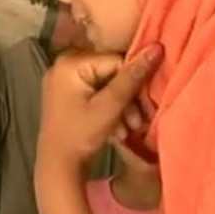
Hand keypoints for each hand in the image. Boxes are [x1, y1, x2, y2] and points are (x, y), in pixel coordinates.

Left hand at [35, 44, 163, 180]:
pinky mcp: (65, 95)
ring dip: (120, 106)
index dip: (135, 80)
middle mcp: (63, 65)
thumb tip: (156, 48)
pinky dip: (107, 109)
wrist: (57, 165)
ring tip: (129, 128)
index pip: (116, 60)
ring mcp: (62, 81)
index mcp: (70, 63)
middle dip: (127, 97)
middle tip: (138, 120)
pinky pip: (93, 94)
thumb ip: (132, 77)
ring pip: (104, 85)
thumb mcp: (110, 106)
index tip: (146, 103)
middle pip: (110, 72)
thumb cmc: (80, 136)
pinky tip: (116, 129)